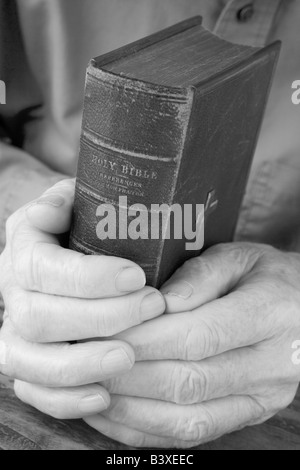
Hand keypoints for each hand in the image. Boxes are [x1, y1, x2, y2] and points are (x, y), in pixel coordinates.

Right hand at [0, 179, 164, 418]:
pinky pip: (34, 391)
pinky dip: (66, 399)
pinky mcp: (26, 364)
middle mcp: (10, 294)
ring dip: (82, 363)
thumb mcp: (74, 202)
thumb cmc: (80, 227)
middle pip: (38, 317)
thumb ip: (65, 200)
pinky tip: (104, 396)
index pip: (41, 268)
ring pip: (30, 360)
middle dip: (98, 318)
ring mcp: (14, 333)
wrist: (64, 252)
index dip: (88, 278)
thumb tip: (51, 210)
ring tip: (130, 357)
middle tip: (151, 308)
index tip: (137, 277)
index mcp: (22, 250)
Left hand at [84, 243, 299, 447]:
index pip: (199, 336)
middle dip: (130, 375)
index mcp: (271, 315)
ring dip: (132, 410)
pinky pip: (194, 435)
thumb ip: (201, 275)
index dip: (146, 340)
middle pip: (190, 382)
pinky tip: (115, 414)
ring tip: (92, 390)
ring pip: (190, 419)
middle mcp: (272, 365)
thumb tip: (161, 304)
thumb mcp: (239, 256)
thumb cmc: (264, 276)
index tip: (105, 333)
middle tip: (87, 361)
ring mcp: (262, 398)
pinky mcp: (248, 415)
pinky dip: (147, 430)